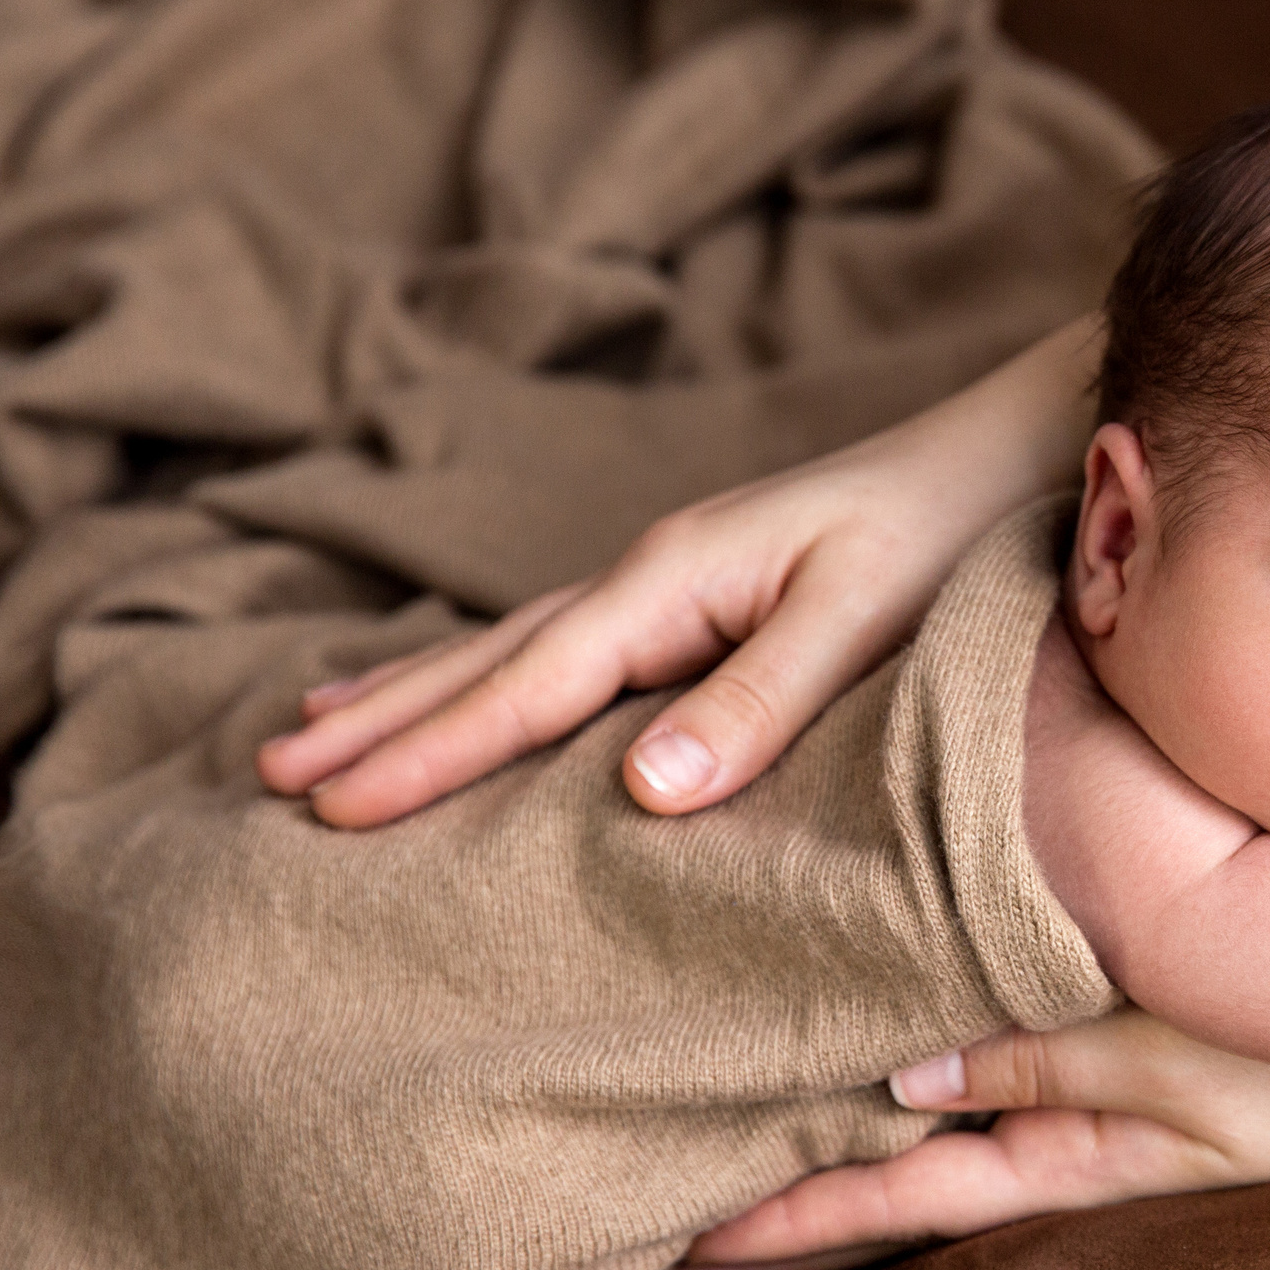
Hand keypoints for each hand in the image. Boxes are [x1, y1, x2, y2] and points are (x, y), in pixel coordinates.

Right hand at [257, 321, 1099, 825]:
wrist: (998, 459)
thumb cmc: (941, 541)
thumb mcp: (858, 620)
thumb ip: (757, 703)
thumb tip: (639, 792)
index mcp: (671, 580)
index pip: (527, 686)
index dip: (431, 753)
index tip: (335, 810)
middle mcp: (646, 575)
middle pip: (486, 660)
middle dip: (380, 724)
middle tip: (271, 784)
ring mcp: (663, 583)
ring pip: (506, 650)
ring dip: (409, 695)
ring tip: (311, 737)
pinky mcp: (693, 597)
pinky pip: (556, 649)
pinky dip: (484, 677)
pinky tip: (460, 692)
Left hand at [670, 1006, 1269, 1269]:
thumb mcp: (1189, 1068)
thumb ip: (1050, 1066)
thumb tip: (904, 1079)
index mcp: (1082, 1157)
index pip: (901, 1200)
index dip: (788, 1220)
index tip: (675, 1238)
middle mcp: (1080, 1132)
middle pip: (905, 1169)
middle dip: (793, 1177)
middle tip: (660, 1174)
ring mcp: (1110, 1090)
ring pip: (947, 1110)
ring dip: (852, 1108)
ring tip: (735, 1095)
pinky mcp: (1143, 1037)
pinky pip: (1011, 1053)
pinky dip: (936, 1048)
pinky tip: (885, 1017)